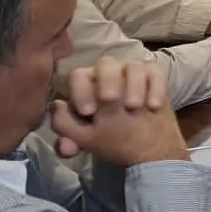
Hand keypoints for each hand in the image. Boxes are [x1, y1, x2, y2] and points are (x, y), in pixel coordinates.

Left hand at [51, 59, 186, 165]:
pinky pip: (154, 74)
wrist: (149, 147)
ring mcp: (133, 72)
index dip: (80, 91)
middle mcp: (109, 73)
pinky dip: (154, 88)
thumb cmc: (114, 140)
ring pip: (132, 66)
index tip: (87, 112)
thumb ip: (67, 131)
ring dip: (133, 85)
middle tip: (110, 100)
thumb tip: (56, 109)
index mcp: (87, 85)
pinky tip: (152, 106)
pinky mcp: (154, 76)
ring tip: (133, 107)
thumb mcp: (88, 140)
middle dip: (107, 81)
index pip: (78, 76)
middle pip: (106, 64)